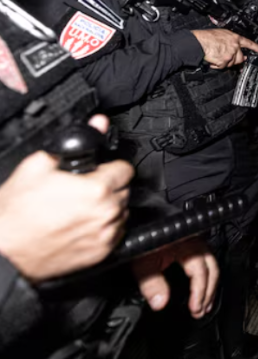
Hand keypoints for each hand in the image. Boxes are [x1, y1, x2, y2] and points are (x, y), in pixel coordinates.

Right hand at [0, 114, 133, 282]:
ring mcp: (105, 236)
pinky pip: (115, 234)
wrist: (3, 250)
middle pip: (124, 190)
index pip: (125, 169)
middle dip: (108, 187)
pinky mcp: (100, 254)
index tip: (98, 171)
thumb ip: (76, 143)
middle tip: (84, 190)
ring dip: (108, 208)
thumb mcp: (38, 166)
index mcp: (97, 189)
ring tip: (80, 208)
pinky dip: (103, 228)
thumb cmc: (16, 213)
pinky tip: (81, 224)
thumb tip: (98, 123)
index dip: (110, 167)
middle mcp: (107, 213)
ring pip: (121, 213)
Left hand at [131, 237, 218, 317]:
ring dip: (210, 286)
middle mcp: (196, 242)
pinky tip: (201, 286)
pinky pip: (206, 260)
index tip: (195, 308)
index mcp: (188, 246)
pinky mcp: (193, 241)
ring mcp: (196, 241)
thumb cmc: (142, 236)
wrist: (141, 224)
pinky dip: (206, 276)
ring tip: (205, 304)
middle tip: (202, 310)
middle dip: (209, 292)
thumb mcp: (143, 263)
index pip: (201, 272)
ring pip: (211, 264)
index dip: (200, 292)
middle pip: (212, 269)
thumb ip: (152, 284)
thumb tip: (160, 303)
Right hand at [190, 29, 257, 69]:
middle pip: (240, 57)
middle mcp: (234, 46)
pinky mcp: (224, 61)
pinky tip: (213, 59)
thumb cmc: (207, 37)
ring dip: (225, 62)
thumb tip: (235, 44)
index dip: (256, 47)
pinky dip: (218, 64)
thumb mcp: (222, 33)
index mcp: (235, 38)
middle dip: (234, 59)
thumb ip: (231, 39)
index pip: (249, 43)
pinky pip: (223, 66)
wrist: (199, 42)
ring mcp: (230, 54)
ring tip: (217, 55)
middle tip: (226, 57)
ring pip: (232, 63)